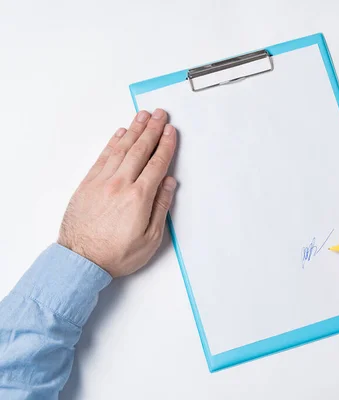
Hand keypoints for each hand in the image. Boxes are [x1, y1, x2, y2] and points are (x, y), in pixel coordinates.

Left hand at [57, 109, 177, 277]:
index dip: (166, 145)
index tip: (171, 132)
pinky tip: (121, 133)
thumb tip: (168, 183)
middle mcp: (120, 184)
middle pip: (140, 150)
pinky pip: (103, 157)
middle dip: (152, 130)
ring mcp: (101, 182)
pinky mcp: (87, 184)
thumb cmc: (117, 254)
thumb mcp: (151, 239)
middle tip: (161, 114)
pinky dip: (113, 142)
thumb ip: (161, 207)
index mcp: (138, 197)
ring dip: (134, 130)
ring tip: (143, 116)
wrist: (81, 261)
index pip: (156, 163)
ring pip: (121, 149)